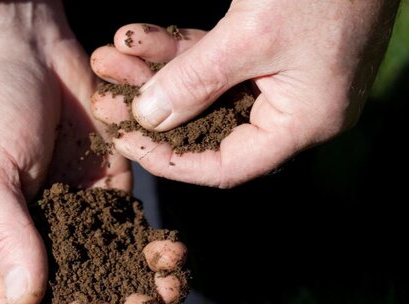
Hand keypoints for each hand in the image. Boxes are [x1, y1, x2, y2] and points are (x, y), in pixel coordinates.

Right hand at [0, 2, 185, 303]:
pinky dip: (154, 251)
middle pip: (73, 303)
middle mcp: (33, 242)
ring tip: (172, 283)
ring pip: (109, 276)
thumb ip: (6, 235)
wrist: (24, 47)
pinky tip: (174, 249)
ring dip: (143, 289)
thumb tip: (28, 300)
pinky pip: (132, 235)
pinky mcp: (106, 194)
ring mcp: (72, 220)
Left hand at [91, 0, 399, 186]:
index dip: (170, 159)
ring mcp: (281, 78)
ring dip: (156, 71)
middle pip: (207, 124)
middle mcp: (292, 109)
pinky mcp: (270, 49)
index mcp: (303, 123)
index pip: (226, 165)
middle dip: (151, 107)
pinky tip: (136, 37)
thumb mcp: (251, 34)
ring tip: (110, 56)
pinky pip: (215, 58)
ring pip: (205, 88)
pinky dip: (177, 49)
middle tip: (105, 95)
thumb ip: (195, 79)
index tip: (125, 140)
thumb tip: (146, 117)